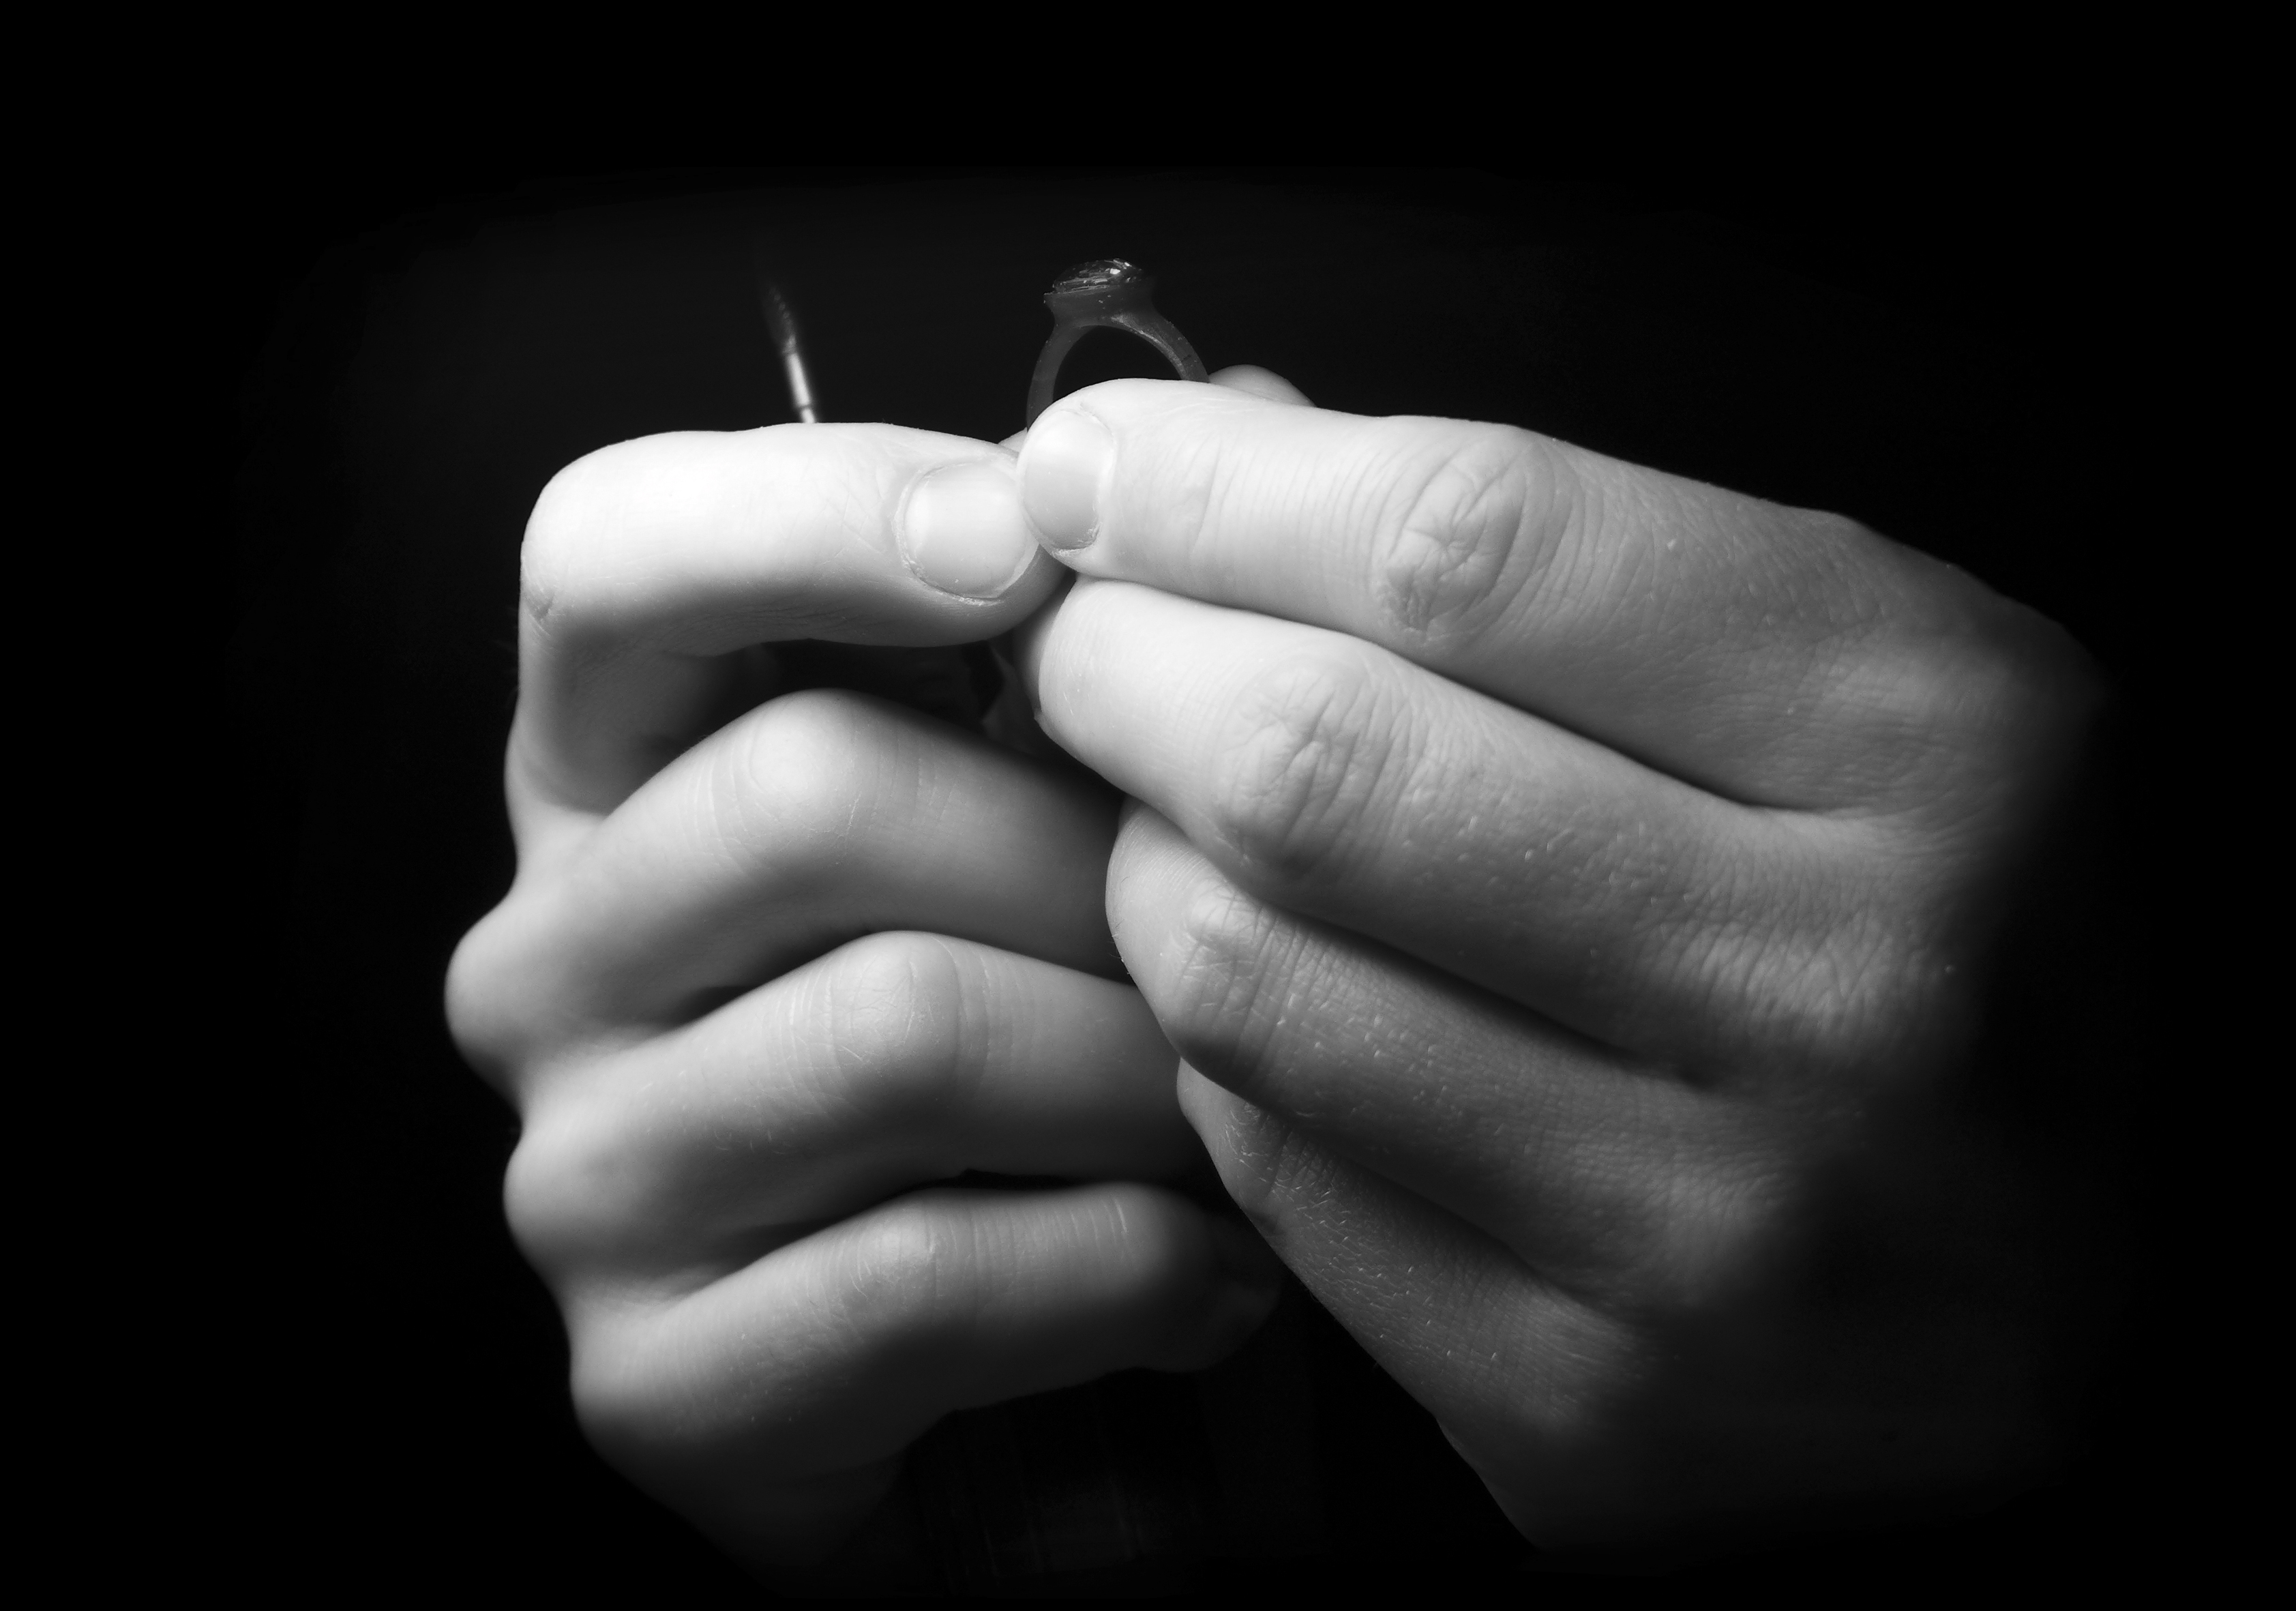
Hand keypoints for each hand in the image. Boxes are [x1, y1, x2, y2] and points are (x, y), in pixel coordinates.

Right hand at [444, 419, 1281, 1586]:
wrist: (1016, 1408)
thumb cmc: (1050, 1055)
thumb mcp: (1057, 817)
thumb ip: (1107, 628)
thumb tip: (1240, 405)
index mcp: (619, 771)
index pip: (603, 556)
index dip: (806, 512)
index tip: (1023, 541)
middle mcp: (552, 954)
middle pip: (810, 792)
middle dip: (1092, 853)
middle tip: (1258, 923)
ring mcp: (582, 1178)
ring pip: (895, 1030)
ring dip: (1143, 1066)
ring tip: (1259, 1108)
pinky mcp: (656, 1386)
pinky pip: (921, 1279)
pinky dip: (1126, 1271)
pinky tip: (1220, 1282)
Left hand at [1012, 377, 2102, 1548]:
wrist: (2084, 1316)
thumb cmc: (1961, 945)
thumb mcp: (1868, 689)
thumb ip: (1569, 556)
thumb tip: (1227, 453)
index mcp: (1942, 744)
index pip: (1477, 548)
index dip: (1222, 484)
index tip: (1098, 466)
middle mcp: (1842, 992)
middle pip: (1320, 767)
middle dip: (1123, 667)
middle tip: (1080, 638)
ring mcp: (1711, 1235)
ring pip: (1253, 982)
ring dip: (1139, 862)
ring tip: (1158, 811)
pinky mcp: (1589, 1413)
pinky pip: (1275, 1174)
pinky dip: (1215, 1050)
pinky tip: (1249, 990)